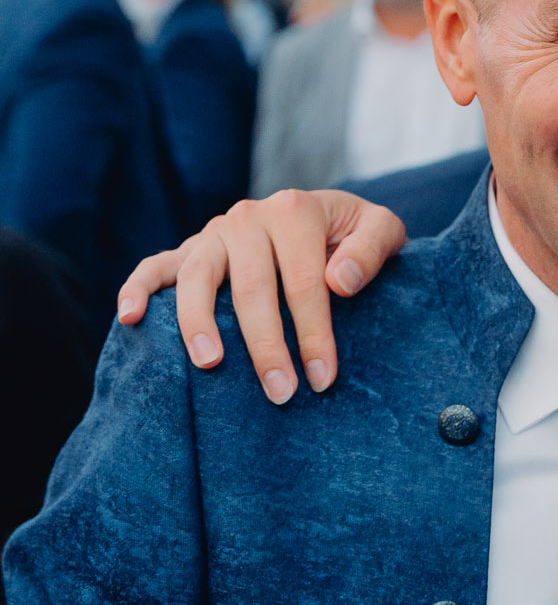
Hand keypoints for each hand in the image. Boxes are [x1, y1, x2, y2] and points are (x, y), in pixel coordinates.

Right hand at [116, 191, 406, 402]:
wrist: (326, 218)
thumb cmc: (354, 237)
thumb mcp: (382, 231)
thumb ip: (371, 250)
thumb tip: (340, 281)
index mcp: (294, 211)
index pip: (305, 281)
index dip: (313, 333)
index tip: (321, 379)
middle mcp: (248, 218)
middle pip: (251, 288)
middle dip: (265, 346)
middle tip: (279, 394)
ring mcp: (213, 234)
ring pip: (197, 278)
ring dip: (198, 323)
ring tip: (209, 364)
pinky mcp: (189, 250)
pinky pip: (154, 267)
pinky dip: (136, 288)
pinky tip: (128, 318)